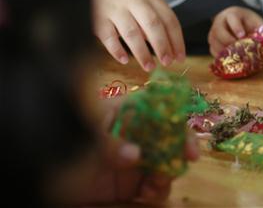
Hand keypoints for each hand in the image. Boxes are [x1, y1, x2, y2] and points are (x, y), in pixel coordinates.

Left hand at [53, 99, 199, 204]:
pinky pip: (153, 187)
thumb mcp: (80, 141)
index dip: (175, 120)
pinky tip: (150, 193)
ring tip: (160, 181)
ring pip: (164, 163)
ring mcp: (131, 162)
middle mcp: (132, 137)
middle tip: (185, 160)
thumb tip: (135, 154)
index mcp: (123, 115)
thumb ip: (108, 145)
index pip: (158, 109)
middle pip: (167, 137)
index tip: (186, 135)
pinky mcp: (129, 186)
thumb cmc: (56, 147)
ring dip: (168, 170)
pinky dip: (158, 190)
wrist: (36, 178)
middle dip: (178, 148)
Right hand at [89, 0, 184, 70]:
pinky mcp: (98, 19)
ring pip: (132, 32)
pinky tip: (124, 60)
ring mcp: (116, 10)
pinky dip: (117, 49)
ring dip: (142, 52)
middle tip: (167, 63)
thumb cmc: (124, 3)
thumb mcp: (144, 6)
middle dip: (162, 46)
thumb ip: (155, 24)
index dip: (176, 40)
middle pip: (153, 25)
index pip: (169, 20)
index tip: (180, 57)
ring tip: (149, 67)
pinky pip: (109, 36)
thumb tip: (168, 50)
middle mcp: (135, 2)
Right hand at [208, 6, 262, 55]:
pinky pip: (213, 52)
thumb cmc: (246, 21)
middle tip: (239, 49)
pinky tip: (231, 61)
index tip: (242, 35)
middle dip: (228, 41)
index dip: (236, 28)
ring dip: (225, 52)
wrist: (232, 19)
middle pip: (219, 32)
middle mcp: (219, 23)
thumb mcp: (256, 21)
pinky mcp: (211, 43)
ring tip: (237, 57)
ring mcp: (212, 33)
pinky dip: (222, 57)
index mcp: (231, 15)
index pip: (232, 20)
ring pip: (214, 43)